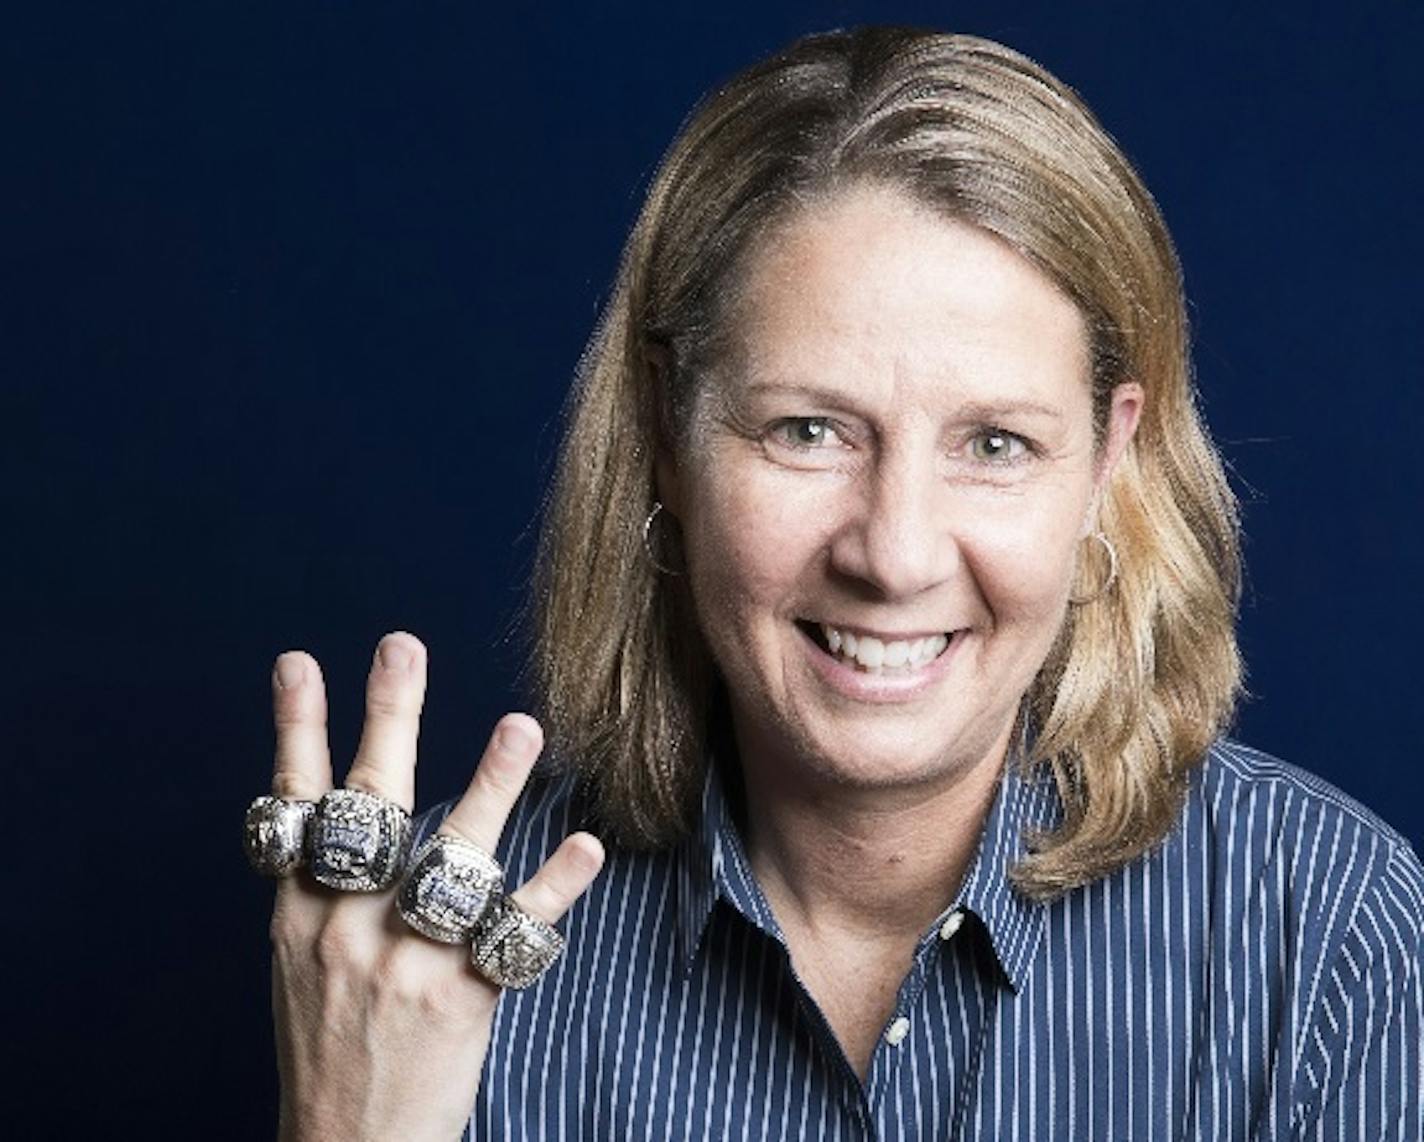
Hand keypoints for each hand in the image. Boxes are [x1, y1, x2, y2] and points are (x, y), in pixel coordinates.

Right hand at [265, 631, 603, 1140]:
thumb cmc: (331, 1051)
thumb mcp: (303, 966)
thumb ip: (328, 894)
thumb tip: (347, 821)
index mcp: (300, 914)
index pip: (294, 806)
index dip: (297, 731)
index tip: (299, 661)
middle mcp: (345, 926)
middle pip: (368, 806)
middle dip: (385, 720)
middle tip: (403, 646)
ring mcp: (404, 959)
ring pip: (449, 856)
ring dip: (489, 785)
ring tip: (521, 724)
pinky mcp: (460, 997)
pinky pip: (515, 931)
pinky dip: (554, 885)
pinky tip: (589, 846)